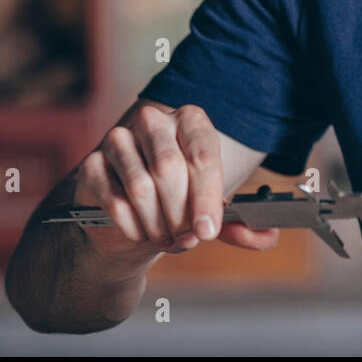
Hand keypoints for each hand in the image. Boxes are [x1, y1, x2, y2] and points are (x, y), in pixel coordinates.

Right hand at [74, 102, 278, 265]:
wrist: (133, 219)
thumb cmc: (179, 205)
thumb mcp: (212, 215)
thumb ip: (240, 227)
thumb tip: (268, 237)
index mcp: (191, 122)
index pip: (202, 156)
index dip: (206, 199)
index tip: (207, 232)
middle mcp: (153, 122)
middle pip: (169, 170)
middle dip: (179, 215)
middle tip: (184, 239)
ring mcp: (119, 139)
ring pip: (141, 187)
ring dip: (156, 224)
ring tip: (164, 238)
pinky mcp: (93, 163)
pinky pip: (114, 200)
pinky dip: (131, 227)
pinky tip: (139, 232)